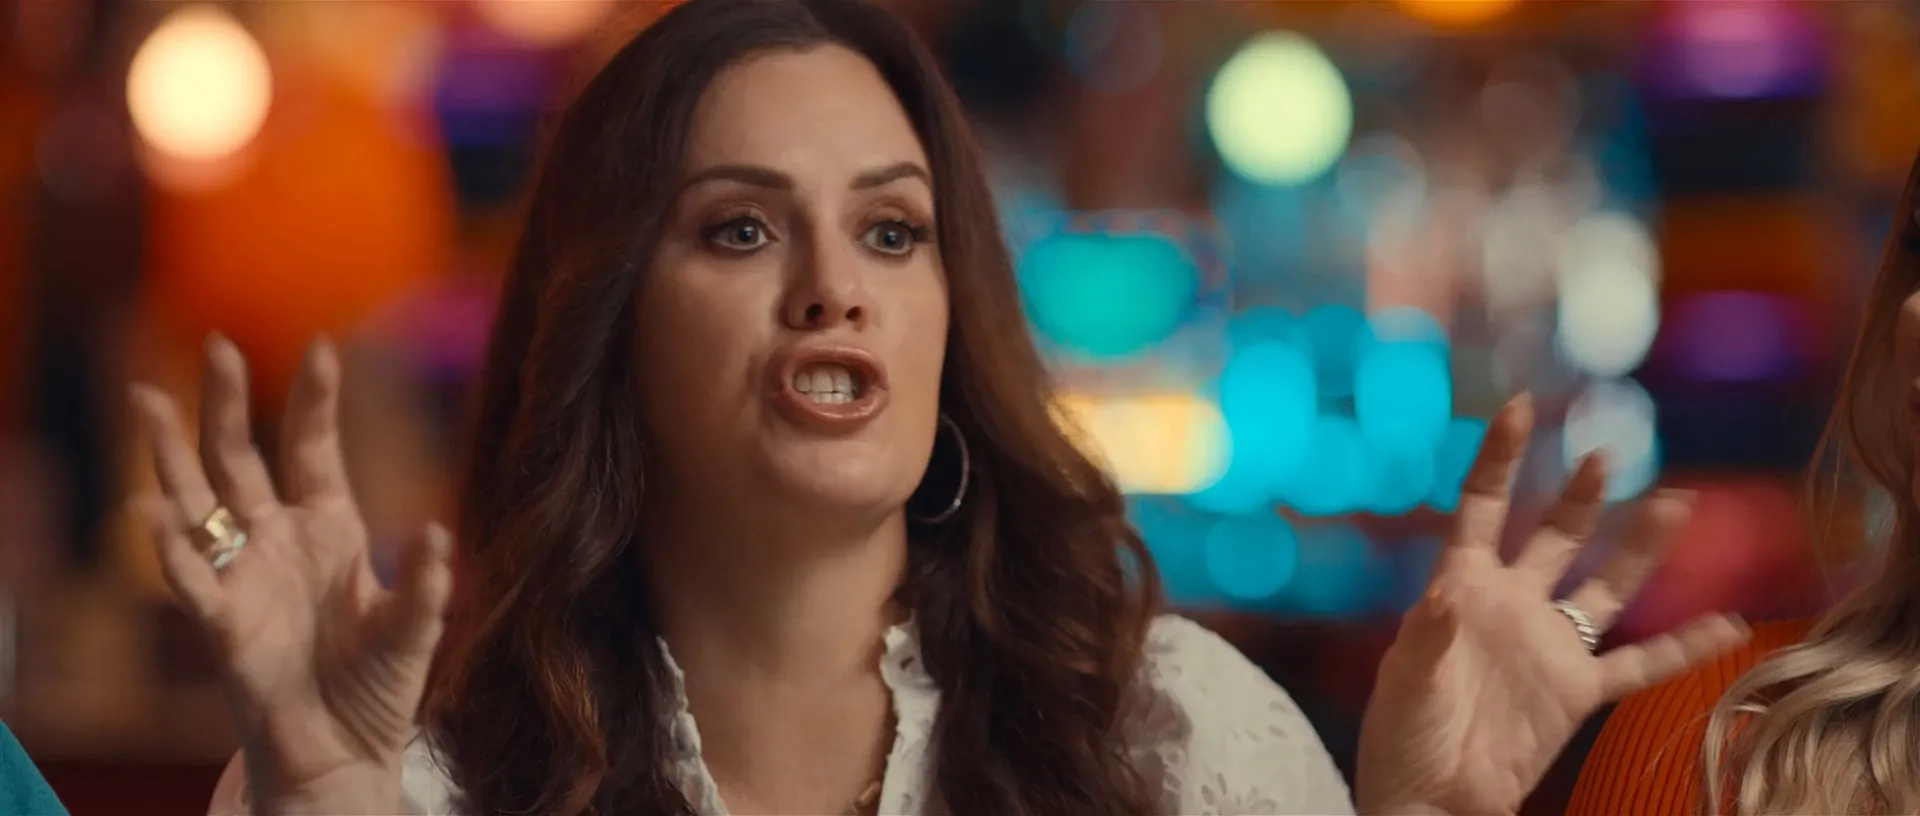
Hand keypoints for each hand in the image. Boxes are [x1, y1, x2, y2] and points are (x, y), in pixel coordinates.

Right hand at [129, 336, 452, 814]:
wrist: (344, 751)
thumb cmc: (378, 686)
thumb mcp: (416, 627)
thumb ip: (426, 583)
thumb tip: (438, 533)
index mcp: (330, 527)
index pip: (314, 448)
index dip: (315, 400)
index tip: (321, 346)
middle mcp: (278, 540)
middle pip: (240, 458)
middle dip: (227, 403)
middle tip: (216, 343)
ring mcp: (244, 575)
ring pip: (196, 501)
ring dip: (169, 454)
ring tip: (146, 400)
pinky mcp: (221, 622)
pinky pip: (190, 577)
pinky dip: (169, 547)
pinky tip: (150, 511)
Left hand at [1353, 394, 1749, 815]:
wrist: (1431, 797)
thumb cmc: (1403, 734)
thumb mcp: (1406, 680)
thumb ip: (1427, 638)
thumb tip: (1440, 599)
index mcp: (1461, 586)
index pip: (1483, 507)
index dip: (1501, 459)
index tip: (1521, 407)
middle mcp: (1513, 604)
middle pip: (1555, 536)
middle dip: (1582, 496)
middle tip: (1606, 453)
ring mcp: (1550, 644)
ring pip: (1607, 585)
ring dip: (1640, 547)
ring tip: (1678, 501)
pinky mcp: (1577, 691)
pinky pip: (1639, 664)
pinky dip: (1684, 647)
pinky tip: (1728, 623)